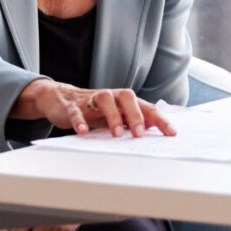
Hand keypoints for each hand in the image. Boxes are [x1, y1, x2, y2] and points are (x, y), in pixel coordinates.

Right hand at [12, 79, 177, 138]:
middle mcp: (109, 96)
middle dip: (136, 115)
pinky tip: (82, 132)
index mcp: (123, 101)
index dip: (159, 119)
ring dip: (112, 116)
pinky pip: (76, 111)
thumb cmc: (92, 109)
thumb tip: (154, 130)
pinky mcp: (72, 106)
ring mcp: (90, 100)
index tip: (171, 133)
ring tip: (116, 134)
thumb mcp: (115, 116)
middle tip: (140, 134)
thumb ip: (132, 121)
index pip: (146, 107)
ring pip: (104, 100)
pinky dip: (79, 120)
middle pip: (127, 97)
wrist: (60, 97)